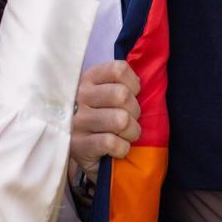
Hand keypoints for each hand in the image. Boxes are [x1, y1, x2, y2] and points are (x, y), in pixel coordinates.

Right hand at [71, 61, 141, 180]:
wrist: (83, 152)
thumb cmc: (103, 118)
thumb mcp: (107, 95)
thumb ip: (124, 84)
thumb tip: (144, 81)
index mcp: (89, 78)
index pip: (118, 70)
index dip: (134, 84)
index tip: (133, 96)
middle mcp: (80, 96)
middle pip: (121, 95)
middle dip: (135, 111)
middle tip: (130, 121)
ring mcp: (77, 121)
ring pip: (120, 120)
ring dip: (131, 132)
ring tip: (125, 136)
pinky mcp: (78, 145)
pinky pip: (112, 143)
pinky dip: (122, 149)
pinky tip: (117, 149)